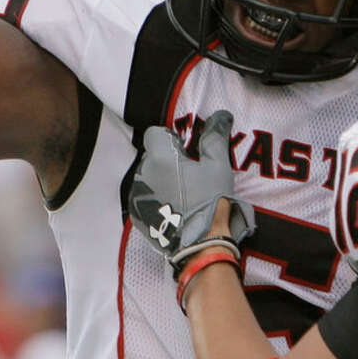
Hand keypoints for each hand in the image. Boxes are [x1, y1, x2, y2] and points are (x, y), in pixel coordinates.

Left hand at [129, 110, 255, 275]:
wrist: (201, 243)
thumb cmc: (211, 201)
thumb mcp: (217, 166)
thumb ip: (214, 137)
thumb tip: (220, 115)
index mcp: (161, 158)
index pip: (155, 133)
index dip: (171, 139)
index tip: (186, 152)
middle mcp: (143, 173)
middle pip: (152, 155)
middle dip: (167, 160)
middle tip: (189, 175)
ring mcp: (138, 195)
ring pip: (147, 176)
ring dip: (160, 179)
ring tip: (182, 194)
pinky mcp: (137, 214)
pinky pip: (144, 197)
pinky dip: (155, 198)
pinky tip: (173, 208)